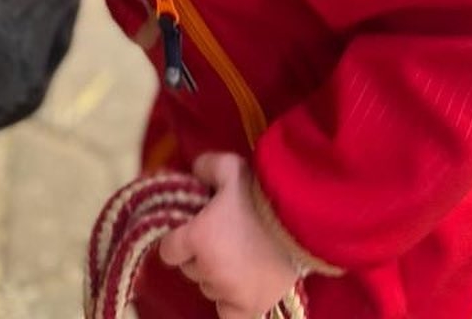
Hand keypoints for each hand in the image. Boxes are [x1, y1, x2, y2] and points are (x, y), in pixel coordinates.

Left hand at [158, 152, 298, 318]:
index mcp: (197, 238)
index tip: (190, 231)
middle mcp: (209, 269)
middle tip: (220, 240)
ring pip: (208, 288)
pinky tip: (238, 287)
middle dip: (199, 256)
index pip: (168, 250)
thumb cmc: (262, 193)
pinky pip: (227, 313)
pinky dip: (230, 302)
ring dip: (216, 276)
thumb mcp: (229, 167)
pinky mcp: (253, 306)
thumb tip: (193, 172)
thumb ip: (204, 167)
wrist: (303, 222)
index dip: (178, 240)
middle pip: (190, 269)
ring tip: (236, 258)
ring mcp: (231, 291)